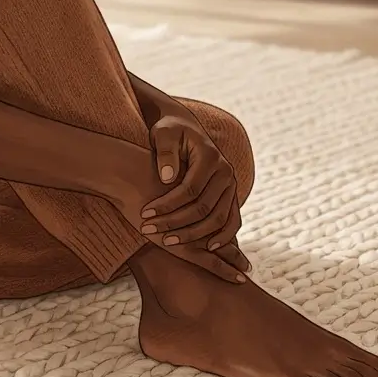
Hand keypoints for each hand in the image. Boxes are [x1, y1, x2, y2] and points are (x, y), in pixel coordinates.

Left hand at [141, 114, 248, 268]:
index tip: (145, 214)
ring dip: (195, 235)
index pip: (189, 189)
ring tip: (168, 242)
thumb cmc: (169, 131)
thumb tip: (167, 178)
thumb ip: (165, 152)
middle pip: (203, 207)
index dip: (167, 204)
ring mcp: (232, 185)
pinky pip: (232, 221)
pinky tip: (207, 248)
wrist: (185, 128)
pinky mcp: (232, 195)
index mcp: (210, 157)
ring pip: (218, 218)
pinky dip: (223, 236)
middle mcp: (226, 172)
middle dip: (176, 223)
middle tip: (150, 231)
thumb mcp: (163, 134)